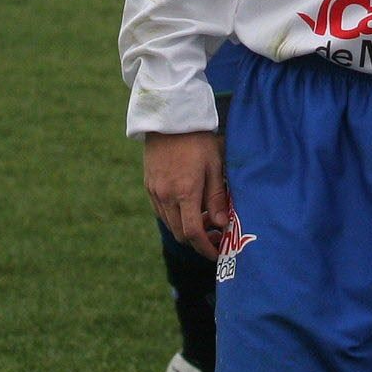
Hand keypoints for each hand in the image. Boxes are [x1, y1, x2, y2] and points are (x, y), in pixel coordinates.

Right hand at [144, 130, 229, 259]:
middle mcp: (166, 196)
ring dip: (185, 229)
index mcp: (185, 192)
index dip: (206, 248)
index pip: (193, 233)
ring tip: (204, 219)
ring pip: (170, 224)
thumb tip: (221, 225)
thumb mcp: (214, 165)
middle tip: (215, 235)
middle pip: (180, 234)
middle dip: (197, 241)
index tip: (218, 254)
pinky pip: (161, 212)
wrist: (170, 118)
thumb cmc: (198, 139)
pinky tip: (188, 206)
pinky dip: (175, 217)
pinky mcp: (149, 186)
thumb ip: (217, 197)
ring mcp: (155, 192)